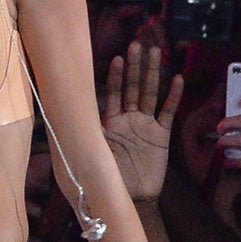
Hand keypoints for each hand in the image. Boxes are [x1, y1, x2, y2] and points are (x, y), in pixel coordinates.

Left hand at [100, 43, 182, 204]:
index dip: (115, 76)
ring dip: (153, 74)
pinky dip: (173, 97)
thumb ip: (85, 132)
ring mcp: (146, 125)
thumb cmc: (108, 175)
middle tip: (138, 44)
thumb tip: (62, 114)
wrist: (130, 197)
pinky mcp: (161, 135)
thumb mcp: (93, 151)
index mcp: (110, 121)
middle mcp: (128, 118)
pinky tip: (177, 79)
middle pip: (132, 86)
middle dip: (135, 66)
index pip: (113, 92)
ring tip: (157, 53)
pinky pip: (167, 112)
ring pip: (150, 94)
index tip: (117, 58)